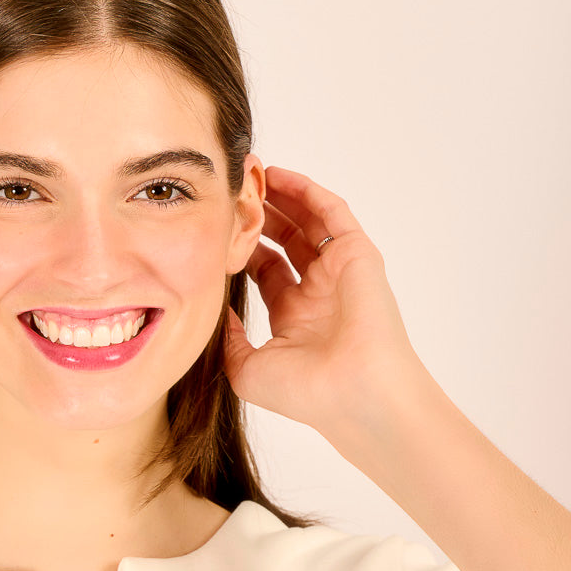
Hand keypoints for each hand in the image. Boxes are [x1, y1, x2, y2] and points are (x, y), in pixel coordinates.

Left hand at [223, 166, 426, 442]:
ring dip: (281, 198)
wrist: (354, 394)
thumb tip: (213, 312)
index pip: (266, 272)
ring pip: (308, 223)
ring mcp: (339, 273)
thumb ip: (228, 339)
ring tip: (251, 176)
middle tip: (233, 193)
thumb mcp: (246, 369)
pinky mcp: (357, 255)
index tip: (217, 229)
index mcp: (296, 319)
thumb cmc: (305, 392)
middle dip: (260, 217)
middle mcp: (318, 294)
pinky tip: (280, 176)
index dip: (243, 248)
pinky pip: (332, 213)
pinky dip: (307, 192)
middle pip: (287, 242)